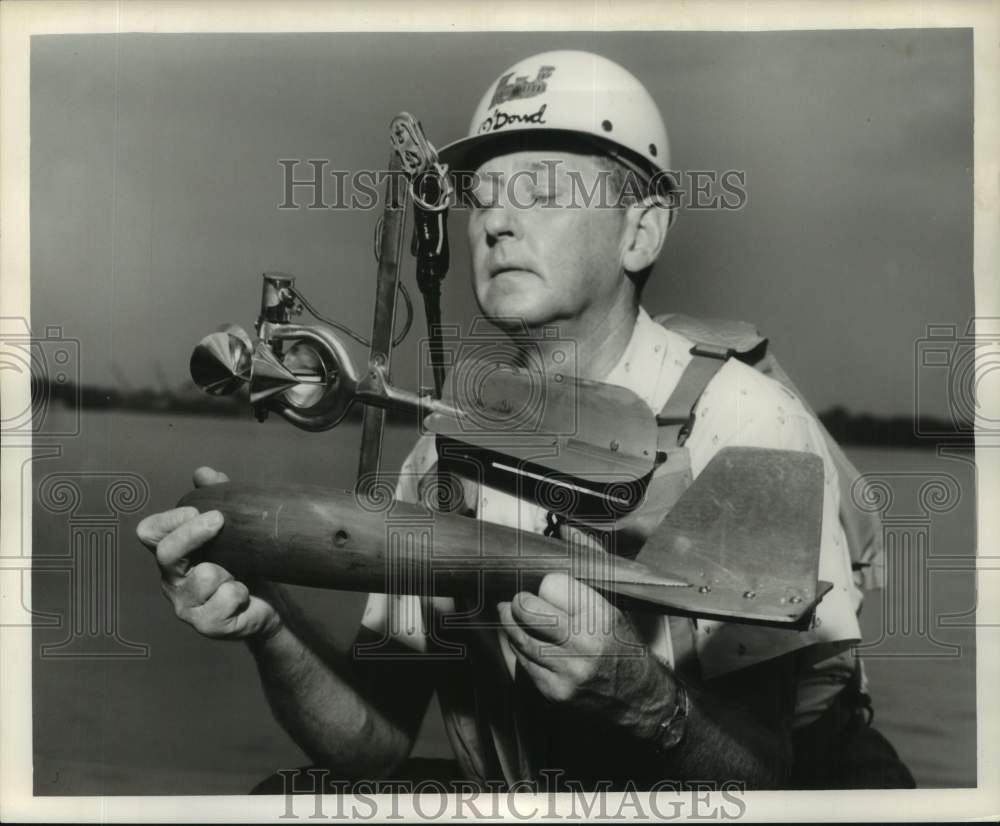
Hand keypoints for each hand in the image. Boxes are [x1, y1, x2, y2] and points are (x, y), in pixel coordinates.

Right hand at [136, 467, 281, 640]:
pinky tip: (243, 596)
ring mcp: (187, 605)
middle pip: (167, 554)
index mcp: (174, 553)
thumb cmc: (244, 563)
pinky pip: (225, 600)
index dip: (169, 519)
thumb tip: (203, 473)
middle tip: (220, 520)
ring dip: (230, 570)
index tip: (197, 509)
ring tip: (238, 574)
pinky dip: (240, 594)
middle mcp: (173, 579)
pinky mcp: (207, 625)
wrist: (269, 602)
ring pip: (203, 577)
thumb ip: (217, 497)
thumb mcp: (233, 528)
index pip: (150, 533)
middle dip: (193, 534)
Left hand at [497, 568, 676, 730]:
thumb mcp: (614, 601)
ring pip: (519, 637)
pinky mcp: (554, 692)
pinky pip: (521, 662)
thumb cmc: (624, 645)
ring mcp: (567, 671)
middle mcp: (584, 644)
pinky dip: (518, 648)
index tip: (546, 586)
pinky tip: (524, 640)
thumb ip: (590, 562)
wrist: (639, 699)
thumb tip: (566, 530)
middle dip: (518, 602)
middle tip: (519, 599)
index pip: (551, 585)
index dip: (546, 584)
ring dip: (511, 623)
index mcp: (601, 616)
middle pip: (528, 610)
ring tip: (513, 615)